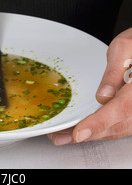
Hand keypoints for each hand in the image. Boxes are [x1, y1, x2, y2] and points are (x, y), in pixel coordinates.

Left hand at [48, 28, 131, 144]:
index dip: (99, 123)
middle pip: (117, 126)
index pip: (122, 108)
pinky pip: (118, 126)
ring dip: (91, 135)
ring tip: (64, 136)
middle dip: (88, 134)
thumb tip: (103, 96)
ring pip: (118, 130)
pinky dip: (100, 130)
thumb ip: (114, 73)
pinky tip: (83, 130)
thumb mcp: (124, 49)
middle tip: (60, 136)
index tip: (79, 133)